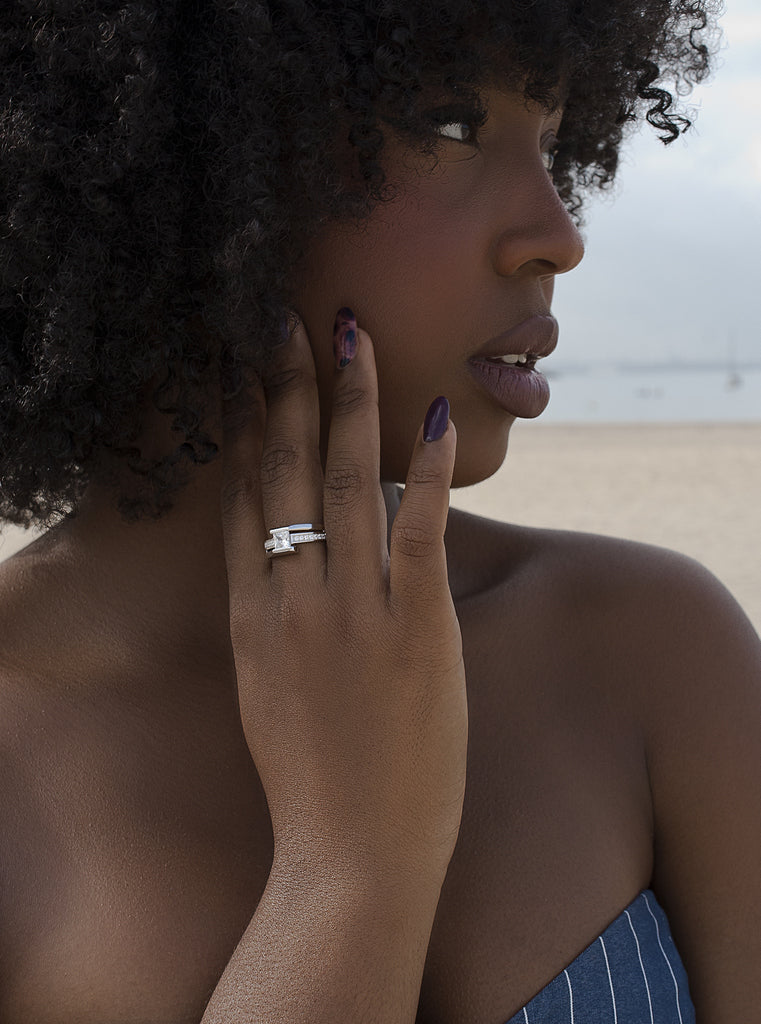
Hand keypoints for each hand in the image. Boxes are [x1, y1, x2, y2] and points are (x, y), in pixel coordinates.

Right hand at [220, 314, 466, 874]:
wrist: (349, 859)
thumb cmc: (313, 781)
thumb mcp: (270, 691)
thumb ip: (276, 619)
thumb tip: (290, 562)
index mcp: (251, 614)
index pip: (243, 495)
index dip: (246, 424)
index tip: (248, 368)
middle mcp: (291, 599)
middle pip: (284, 469)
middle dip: (285, 386)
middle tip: (284, 317)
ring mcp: (352, 614)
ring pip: (347, 482)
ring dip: (350, 401)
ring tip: (350, 334)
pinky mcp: (415, 634)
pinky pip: (419, 533)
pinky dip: (430, 472)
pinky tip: (436, 416)